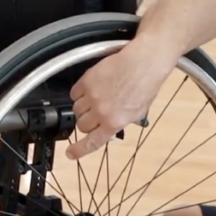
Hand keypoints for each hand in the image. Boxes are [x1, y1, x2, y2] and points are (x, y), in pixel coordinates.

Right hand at [65, 36, 176, 159]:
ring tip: (97, 98)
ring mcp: (92, 96)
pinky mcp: (87, 81)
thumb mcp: (137, 113)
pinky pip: (74, 93)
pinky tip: (91, 88)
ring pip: (76, 109)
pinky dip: (79, 93)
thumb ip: (120, 124)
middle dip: (87, 123)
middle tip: (95, 115)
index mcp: (115, 122)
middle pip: (82, 125)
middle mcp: (101, 111)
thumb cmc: (145, 84)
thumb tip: (110, 131)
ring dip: (83, 107)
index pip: (92, 142)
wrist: (143, 62)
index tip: (70, 154)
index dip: (79, 150)